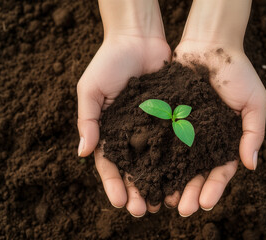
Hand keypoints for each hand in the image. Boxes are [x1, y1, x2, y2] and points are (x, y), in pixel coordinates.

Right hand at [77, 36, 169, 216]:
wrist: (138, 39)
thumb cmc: (108, 62)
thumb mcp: (90, 90)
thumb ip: (88, 120)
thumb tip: (81, 152)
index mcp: (109, 130)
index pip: (109, 164)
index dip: (114, 185)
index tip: (121, 204)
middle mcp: (131, 133)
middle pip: (134, 169)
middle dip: (139, 190)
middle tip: (146, 211)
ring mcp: (152, 127)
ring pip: (156, 160)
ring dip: (160, 182)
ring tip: (167, 202)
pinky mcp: (170, 117)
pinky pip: (174, 142)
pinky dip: (178, 160)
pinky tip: (184, 177)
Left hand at [164, 40, 265, 216]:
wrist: (209, 45)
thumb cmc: (237, 72)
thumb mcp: (255, 102)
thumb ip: (253, 132)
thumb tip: (252, 165)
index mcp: (225, 139)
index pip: (220, 170)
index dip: (214, 188)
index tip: (204, 203)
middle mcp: (203, 139)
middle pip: (196, 172)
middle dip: (190, 191)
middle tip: (181, 209)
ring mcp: (184, 129)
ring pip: (176, 162)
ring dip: (171, 181)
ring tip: (163, 199)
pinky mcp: (167, 117)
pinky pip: (160, 140)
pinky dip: (156, 157)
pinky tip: (148, 172)